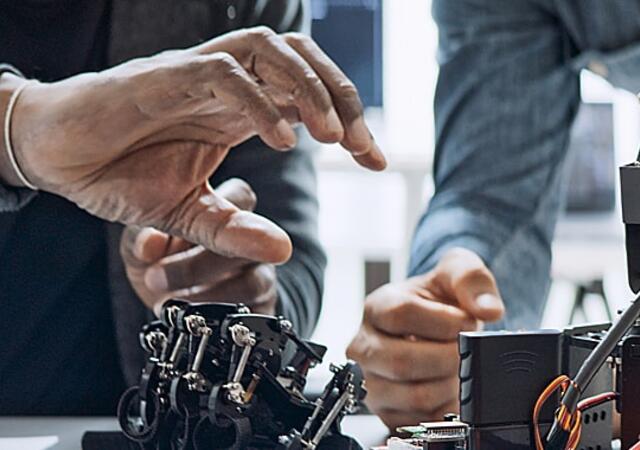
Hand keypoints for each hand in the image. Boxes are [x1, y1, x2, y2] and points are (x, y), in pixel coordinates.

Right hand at [6, 27, 384, 264]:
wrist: (59, 156)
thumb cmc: (121, 172)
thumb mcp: (188, 214)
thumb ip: (232, 229)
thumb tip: (283, 250)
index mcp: (238, 110)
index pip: (308, 99)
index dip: (349, 124)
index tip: (376, 160)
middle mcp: (225, 86)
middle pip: (300, 60)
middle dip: (342, 98)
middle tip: (365, 149)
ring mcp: (195, 76)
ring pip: (267, 51)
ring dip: (308, 88)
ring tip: (332, 138)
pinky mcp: (163, 78)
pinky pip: (222, 75)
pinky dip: (258, 103)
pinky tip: (280, 141)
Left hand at [121, 178, 276, 315]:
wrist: (172, 306)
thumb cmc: (159, 263)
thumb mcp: (142, 247)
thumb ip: (141, 238)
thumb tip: (148, 243)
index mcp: (226, 213)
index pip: (241, 198)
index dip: (218, 215)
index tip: (175, 236)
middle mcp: (251, 243)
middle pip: (251, 242)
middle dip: (200, 263)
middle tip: (157, 277)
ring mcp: (260, 277)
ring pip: (254, 281)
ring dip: (209, 296)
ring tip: (170, 303)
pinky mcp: (260, 311)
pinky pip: (253, 317)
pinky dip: (222, 321)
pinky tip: (192, 322)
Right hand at [346, 248, 504, 429]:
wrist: (434, 326)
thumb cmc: (439, 300)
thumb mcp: (456, 273)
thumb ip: (472, 279)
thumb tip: (488, 310)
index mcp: (377, 307)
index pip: (400, 314)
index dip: (442, 321)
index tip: (466, 322)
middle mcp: (365, 345)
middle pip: (402, 362)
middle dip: (448, 359)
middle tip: (464, 351)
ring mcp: (372, 381)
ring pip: (414, 395)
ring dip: (449, 385)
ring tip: (456, 367)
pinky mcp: (386, 412)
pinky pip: (420, 420)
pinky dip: (445, 409)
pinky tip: (448, 387)